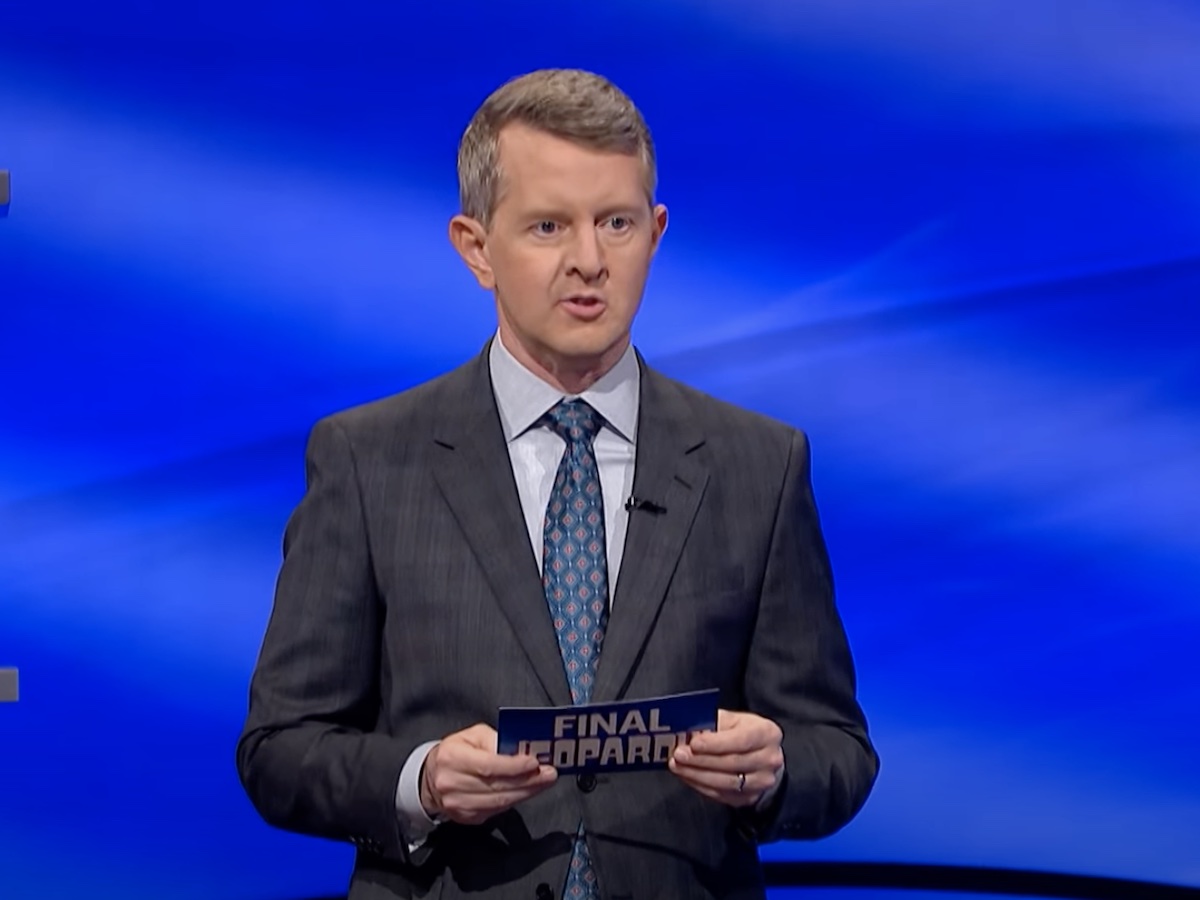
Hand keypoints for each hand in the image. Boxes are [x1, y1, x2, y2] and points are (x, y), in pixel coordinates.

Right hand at [420, 724, 557, 824]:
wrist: (432, 778)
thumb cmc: (456, 752)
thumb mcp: (473, 735)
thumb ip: (496, 740)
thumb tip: (521, 750)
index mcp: (452, 758)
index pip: (488, 765)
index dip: (514, 766)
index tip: (535, 763)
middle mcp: (452, 784)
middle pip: (497, 786)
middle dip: (529, 781)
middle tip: (549, 774)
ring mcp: (458, 804)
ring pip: (500, 802)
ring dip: (526, 792)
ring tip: (543, 782)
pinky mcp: (466, 818)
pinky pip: (496, 811)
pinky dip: (515, 800)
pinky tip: (526, 791)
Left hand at [669, 709, 783, 807]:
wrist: (762, 757)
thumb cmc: (743, 733)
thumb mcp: (733, 720)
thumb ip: (713, 722)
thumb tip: (689, 731)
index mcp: (767, 734)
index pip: (741, 740)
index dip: (716, 743)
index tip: (694, 743)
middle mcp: (770, 760)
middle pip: (732, 763)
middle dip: (701, 759)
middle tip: (679, 755)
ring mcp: (762, 782)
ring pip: (725, 782)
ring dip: (697, 774)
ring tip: (677, 766)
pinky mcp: (749, 798)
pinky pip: (721, 795)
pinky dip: (700, 786)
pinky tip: (687, 776)